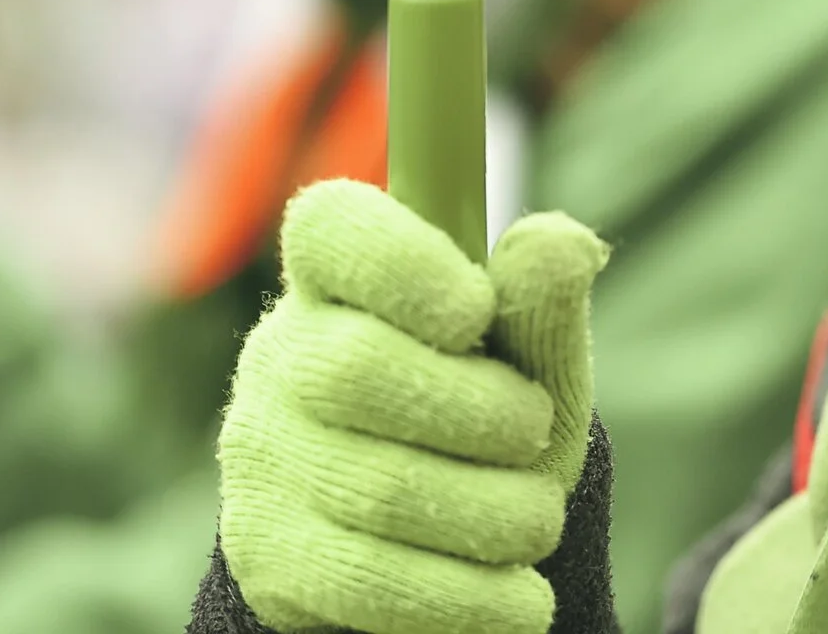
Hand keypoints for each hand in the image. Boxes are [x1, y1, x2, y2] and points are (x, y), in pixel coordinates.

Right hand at [218, 181, 607, 633]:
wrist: (425, 542)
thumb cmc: (480, 416)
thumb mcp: (523, 359)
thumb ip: (541, 302)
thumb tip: (562, 244)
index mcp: (337, 278)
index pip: (331, 230)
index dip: (404, 262)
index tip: (477, 309)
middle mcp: (281, 358)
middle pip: (357, 369)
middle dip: (478, 411)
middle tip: (534, 433)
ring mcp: (264, 461)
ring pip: (379, 488)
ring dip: (494, 514)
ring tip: (537, 521)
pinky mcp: (268, 557)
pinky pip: (372, 582)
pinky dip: (469, 597)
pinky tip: (519, 599)